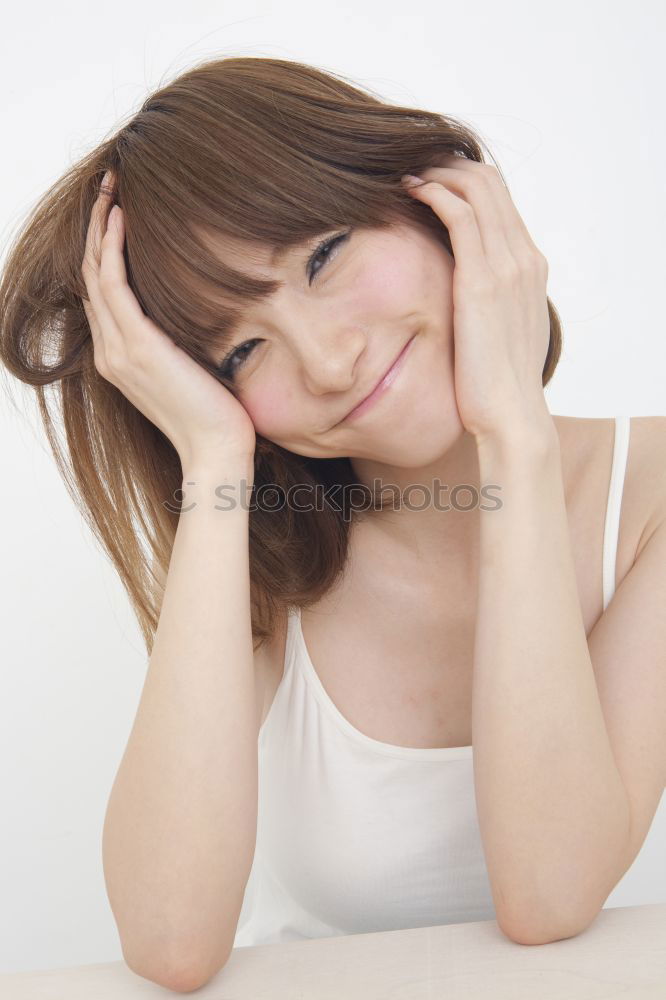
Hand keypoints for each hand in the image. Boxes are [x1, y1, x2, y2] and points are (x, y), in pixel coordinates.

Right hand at [80, 171, 256, 466]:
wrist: (216, 450)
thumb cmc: (215, 415)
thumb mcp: (193, 369)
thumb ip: (179, 340)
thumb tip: (198, 309)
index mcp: (120, 358)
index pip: (102, 294)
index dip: (103, 250)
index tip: (116, 213)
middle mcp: (110, 351)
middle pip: (90, 277)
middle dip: (96, 228)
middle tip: (107, 187)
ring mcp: (118, 349)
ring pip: (95, 274)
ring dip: (100, 227)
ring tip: (109, 189)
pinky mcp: (136, 346)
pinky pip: (113, 285)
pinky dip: (113, 248)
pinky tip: (120, 219)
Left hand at [401, 156, 550, 440]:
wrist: (510, 414)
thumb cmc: (496, 383)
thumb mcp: (497, 332)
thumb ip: (486, 303)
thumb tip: (458, 299)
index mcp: (530, 267)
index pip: (501, 200)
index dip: (465, 179)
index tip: (433, 178)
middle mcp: (524, 258)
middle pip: (491, 183)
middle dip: (450, 165)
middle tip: (414, 165)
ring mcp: (506, 266)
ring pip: (476, 189)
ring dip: (438, 173)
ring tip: (405, 174)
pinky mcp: (481, 280)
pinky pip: (460, 215)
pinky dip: (435, 193)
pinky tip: (410, 192)